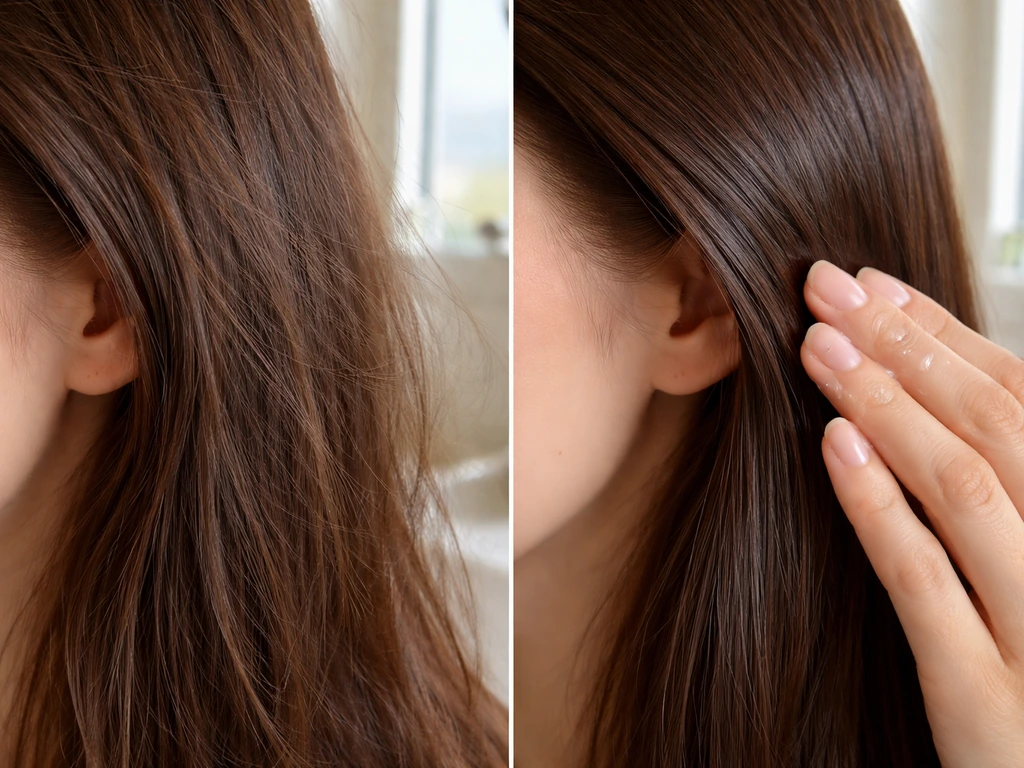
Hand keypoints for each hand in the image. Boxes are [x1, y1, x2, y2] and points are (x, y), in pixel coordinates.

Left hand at [801, 260, 1023, 767]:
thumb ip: (1008, 483)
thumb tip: (934, 385)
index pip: (1023, 399)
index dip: (945, 335)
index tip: (876, 288)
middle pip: (993, 424)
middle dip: (903, 346)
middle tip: (826, 290)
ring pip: (963, 486)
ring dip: (883, 404)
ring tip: (817, 347)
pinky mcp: (988, 696)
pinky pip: (925, 582)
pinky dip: (878, 504)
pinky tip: (832, 444)